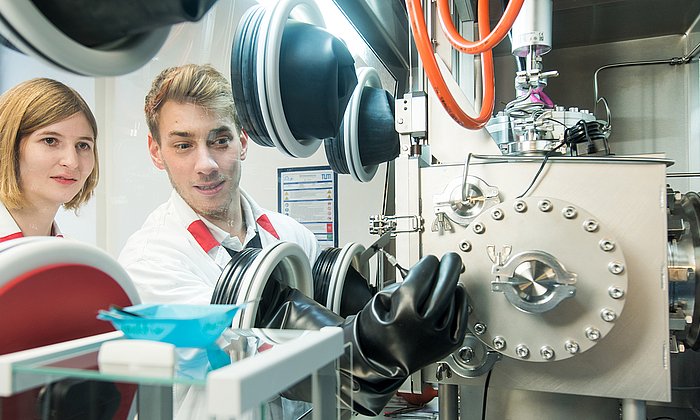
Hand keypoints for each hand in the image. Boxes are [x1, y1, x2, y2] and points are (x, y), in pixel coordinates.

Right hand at [354, 252, 467, 377]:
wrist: (379, 359)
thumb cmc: (377, 328)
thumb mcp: (381, 299)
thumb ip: (405, 283)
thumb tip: (428, 271)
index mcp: (403, 311)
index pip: (424, 276)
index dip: (428, 264)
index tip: (430, 260)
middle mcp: (422, 325)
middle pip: (444, 287)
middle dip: (448, 267)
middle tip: (450, 259)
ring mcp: (437, 337)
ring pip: (452, 301)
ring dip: (452, 286)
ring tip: (448, 278)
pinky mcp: (446, 346)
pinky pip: (461, 319)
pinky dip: (461, 303)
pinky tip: (458, 293)